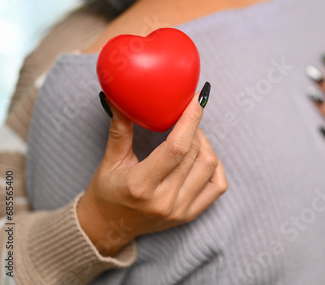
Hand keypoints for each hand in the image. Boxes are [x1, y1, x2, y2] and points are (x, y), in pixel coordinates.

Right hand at [77, 83, 227, 255]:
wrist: (108, 227)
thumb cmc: (106, 192)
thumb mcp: (110, 160)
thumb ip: (120, 128)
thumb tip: (120, 97)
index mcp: (141, 185)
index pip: (176, 147)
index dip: (190, 119)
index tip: (196, 99)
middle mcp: (164, 200)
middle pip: (194, 153)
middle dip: (194, 128)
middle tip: (184, 118)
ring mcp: (180, 210)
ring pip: (209, 166)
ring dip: (204, 144)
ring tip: (191, 136)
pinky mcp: (190, 215)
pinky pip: (218, 185)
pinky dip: (215, 166)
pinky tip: (201, 157)